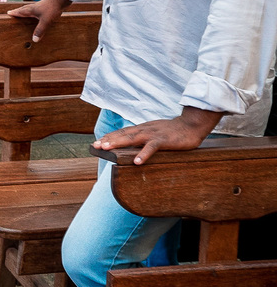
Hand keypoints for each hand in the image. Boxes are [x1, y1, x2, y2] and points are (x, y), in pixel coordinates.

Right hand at [7, 0, 71, 41]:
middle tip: (13, 12)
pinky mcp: (45, 5)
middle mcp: (34, 7)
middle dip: (18, 11)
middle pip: (23, 9)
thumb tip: (34, 40)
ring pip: (29, 8)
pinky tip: (37, 13)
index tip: (8, 13)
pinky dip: (33, 11)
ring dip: (25, 10)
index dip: (14, 13)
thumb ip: (40, 30)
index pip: (20, 12)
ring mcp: (40, 6)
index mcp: (31, 10)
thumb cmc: (52, 8)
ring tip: (23, 12)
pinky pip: (36, 8)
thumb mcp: (45, 21)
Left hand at [91, 108, 224, 164]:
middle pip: (123, 134)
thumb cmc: (171, 131)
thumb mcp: (154, 132)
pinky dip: (144, 154)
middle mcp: (144, 129)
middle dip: (108, 140)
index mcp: (141, 128)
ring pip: (132, 138)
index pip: (122, 132)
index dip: (109, 137)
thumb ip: (143, 138)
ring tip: (106, 149)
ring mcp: (153, 134)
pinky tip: (137, 162)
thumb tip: (130, 147)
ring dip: (118, 143)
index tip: (96, 143)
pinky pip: (152, 147)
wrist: (191, 125)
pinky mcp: (164, 140)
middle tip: (95, 146)